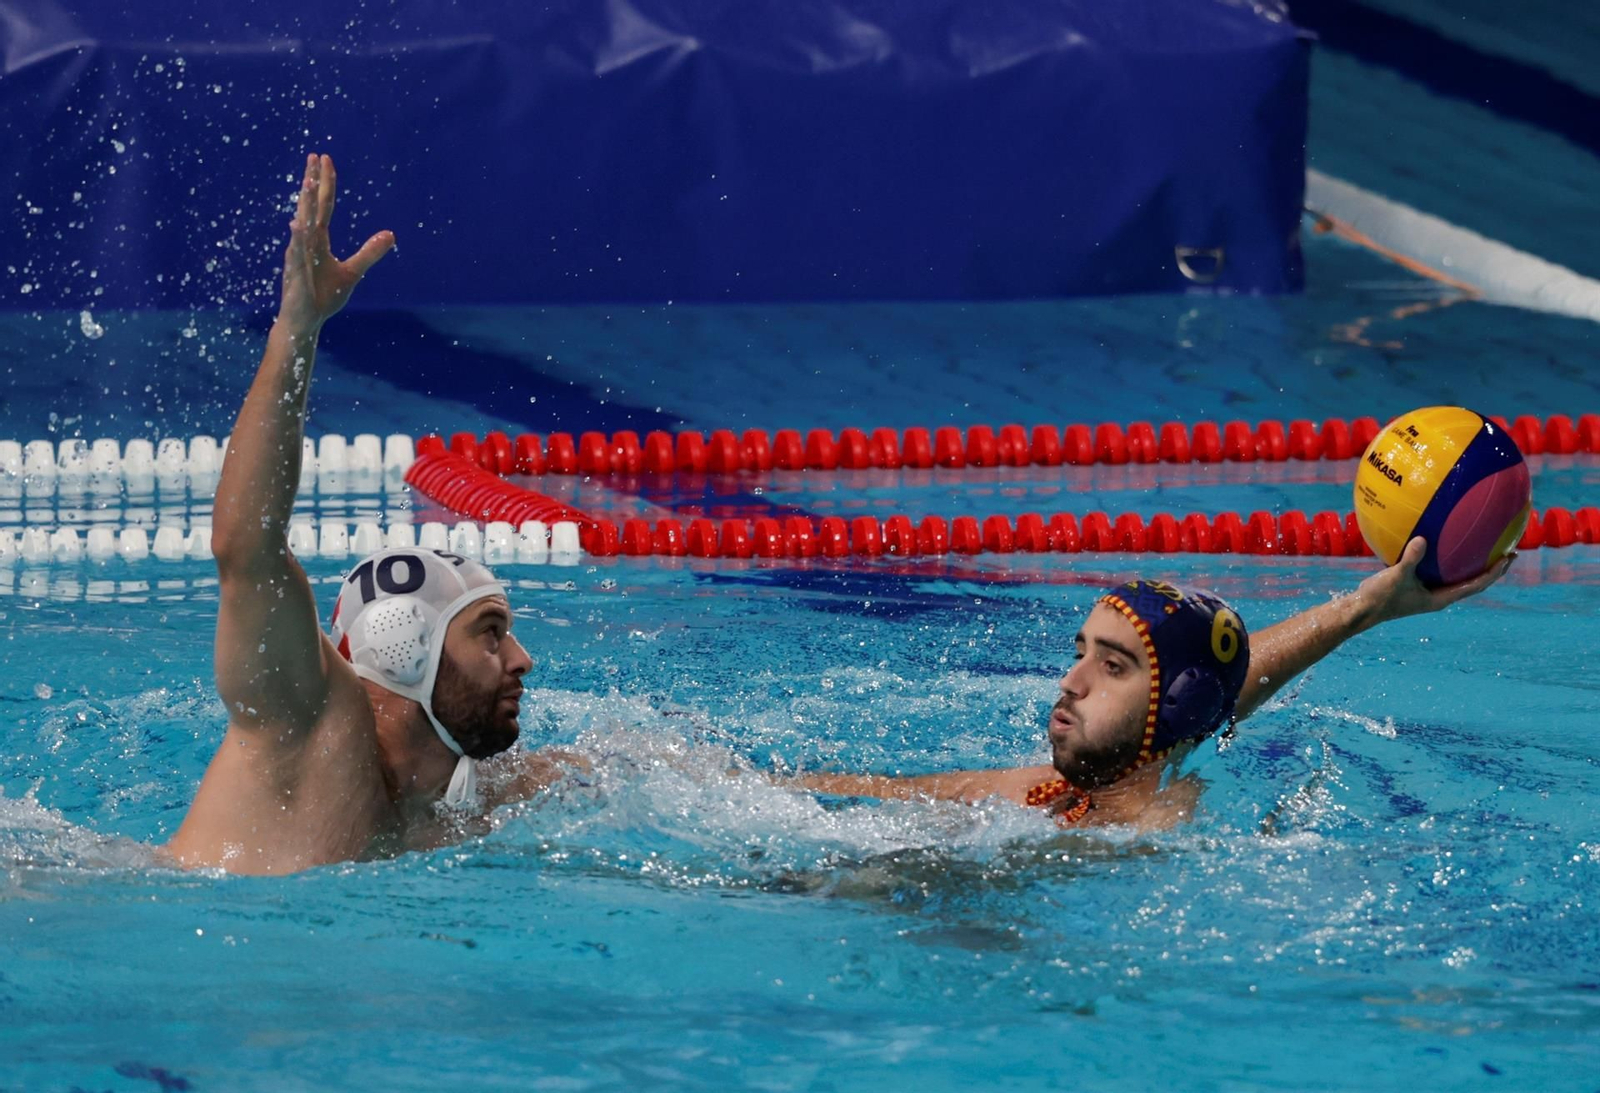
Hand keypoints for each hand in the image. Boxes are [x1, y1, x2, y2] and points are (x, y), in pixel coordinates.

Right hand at [277, 153, 393, 331]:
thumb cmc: (323, 295)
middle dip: (312, 182)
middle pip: (310, 207)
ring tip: (307, 182)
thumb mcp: (353, 272)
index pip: (323, 206)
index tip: (325, 159)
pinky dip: (297, 240)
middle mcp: (306, 243)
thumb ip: (370, 252)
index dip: (325, 183)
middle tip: (314, 156)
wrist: (306, 321)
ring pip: (302, 225)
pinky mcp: (296, 275)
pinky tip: (297, 225)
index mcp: (318, 240)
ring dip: (304, 204)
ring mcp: (299, 257)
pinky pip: (297, 254)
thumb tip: (391, 234)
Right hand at [1357, 535, 1513, 626]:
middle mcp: (1439, 595)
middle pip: (1474, 581)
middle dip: (1491, 568)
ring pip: (1457, 576)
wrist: (1361, 610)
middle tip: (1508, 551)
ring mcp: (1428, 591)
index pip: (1476, 585)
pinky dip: (1445, 557)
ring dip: (1472, 563)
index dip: (1494, 572)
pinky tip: (1440, 542)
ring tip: (1483, 546)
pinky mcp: (1417, 585)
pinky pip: (1438, 569)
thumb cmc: (1380, 598)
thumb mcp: (1396, 577)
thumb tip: (1422, 539)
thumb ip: (1411, 559)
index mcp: (1441, 598)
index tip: (1509, 557)